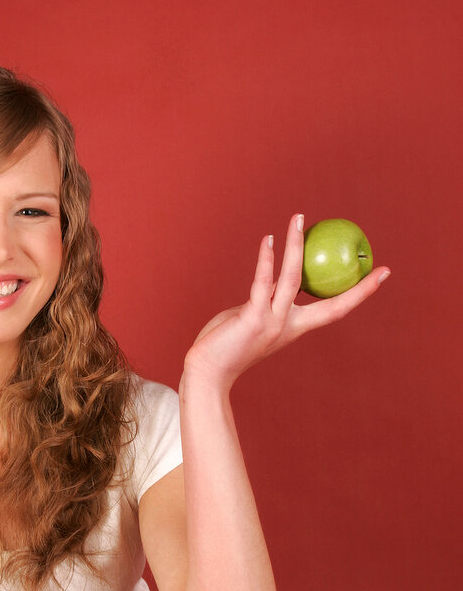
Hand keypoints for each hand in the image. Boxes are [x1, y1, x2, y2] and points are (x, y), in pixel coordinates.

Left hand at [184, 214, 389, 389]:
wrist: (208, 372)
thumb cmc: (226, 346)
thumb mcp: (252, 321)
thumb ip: (263, 303)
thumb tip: (266, 281)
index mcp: (294, 327)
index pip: (335, 310)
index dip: (360, 293)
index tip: (381, 274)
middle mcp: (289, 326)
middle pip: (330, 301)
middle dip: (357, 283)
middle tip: (374, 257)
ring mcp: (273, 323)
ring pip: (291, 279)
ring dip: (295, 245)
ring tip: (298, 218)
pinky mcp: (253, 318)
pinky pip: (262, 282)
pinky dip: (266, 259)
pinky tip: (268, 240)